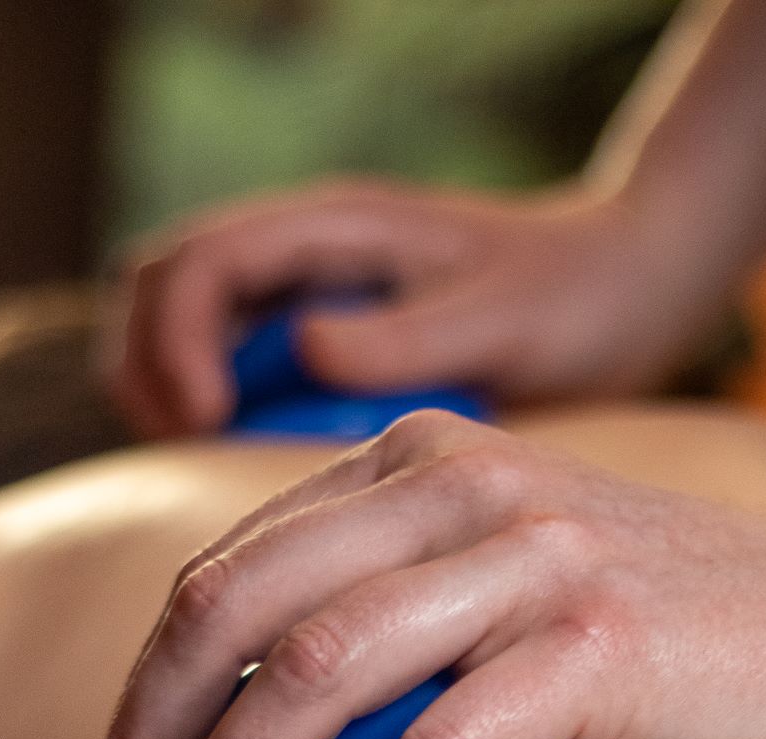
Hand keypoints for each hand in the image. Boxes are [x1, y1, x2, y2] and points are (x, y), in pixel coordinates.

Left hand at [97, 410, 765, 738]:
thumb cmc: (677, 627)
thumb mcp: (513, 575)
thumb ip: (406, 604)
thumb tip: (273, 728)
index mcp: (422, 466)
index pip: (229, 571)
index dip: (153, 695)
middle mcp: (462, 489)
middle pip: (233, 611)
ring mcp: (531, 561)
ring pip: (313, 673)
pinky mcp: (598, 646)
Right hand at [102, 178, 702, 437]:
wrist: (617, 294)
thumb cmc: (572, 294)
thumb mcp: (504, 315)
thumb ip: (411, 333)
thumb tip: (308, 353)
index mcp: (336, 230)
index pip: (202, 262)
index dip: (178, 339)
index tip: (203, 418)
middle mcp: (305, 260)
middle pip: (160, 291)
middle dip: (148, 368)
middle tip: (186, 453)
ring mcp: (309, 303)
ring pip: (186, 336)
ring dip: (173, 399)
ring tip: (211, 471)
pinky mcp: (326, 352)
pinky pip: (239, 379)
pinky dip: (224, 426)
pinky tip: (262, 481)